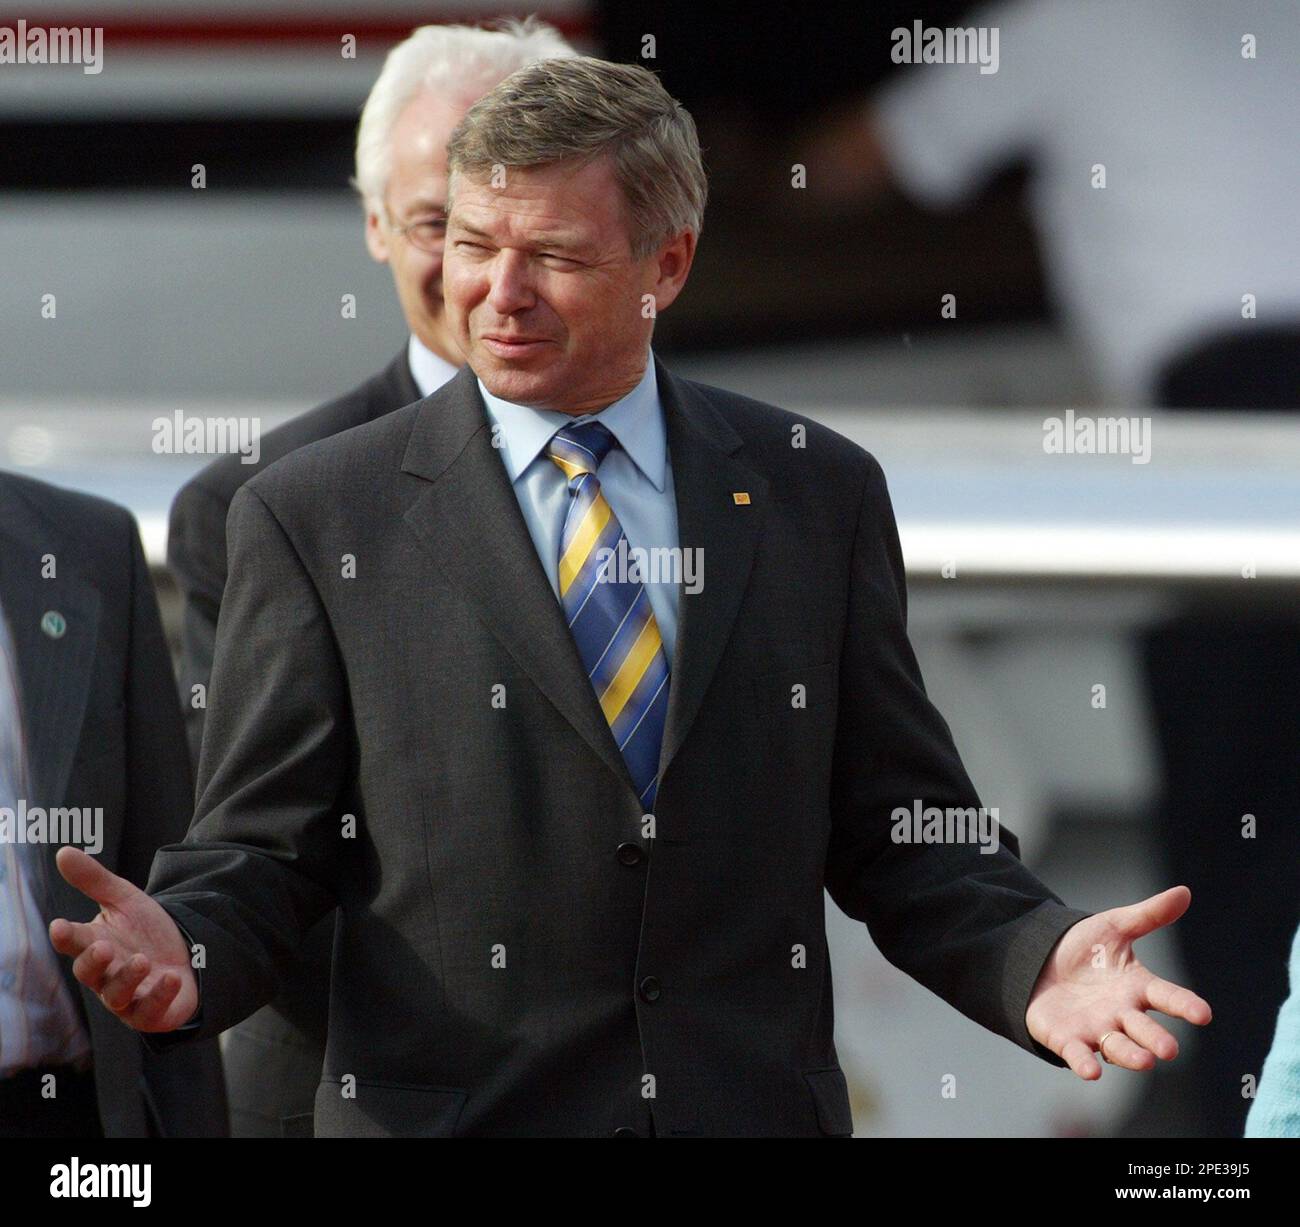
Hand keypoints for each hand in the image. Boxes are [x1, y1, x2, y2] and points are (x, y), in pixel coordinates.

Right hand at [47, 846, 198, 1032]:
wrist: (186, 956)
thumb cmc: (147, 931)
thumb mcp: (125, 900)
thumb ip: (95, 880)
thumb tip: (62, 851)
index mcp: (95, 945)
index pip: (74, 942)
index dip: (66, 936)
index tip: (59, 926)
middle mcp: (105, 975)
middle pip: (89, 973)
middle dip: (93, 962)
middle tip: (104, 946)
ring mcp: (126, 998)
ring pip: (116, 995)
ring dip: (127, 978)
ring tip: (142, 960)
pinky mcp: (150, 1013)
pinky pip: (150, 1011)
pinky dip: (159, 995)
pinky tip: (170, 978)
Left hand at [1026, 885, 1210, 1079]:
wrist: (1038, 960)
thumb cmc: (1084, 949)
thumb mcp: (1113, 927)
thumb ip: (1148, 915)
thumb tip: (1184, 892)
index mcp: (1137, 988)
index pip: (1166, 996)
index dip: (1184, 1005)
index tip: (1203, 1014)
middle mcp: (1122, 1014)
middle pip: (1144, 1030)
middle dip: (1155, 1040)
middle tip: (1168, 1049)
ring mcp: (1096, 1030)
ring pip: (1118, 1048)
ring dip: (1130, 1056)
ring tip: (1145, 1062)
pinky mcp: (1067, 1039)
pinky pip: (1078, 1054)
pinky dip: (1085, 1063)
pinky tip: (1090, 1070)